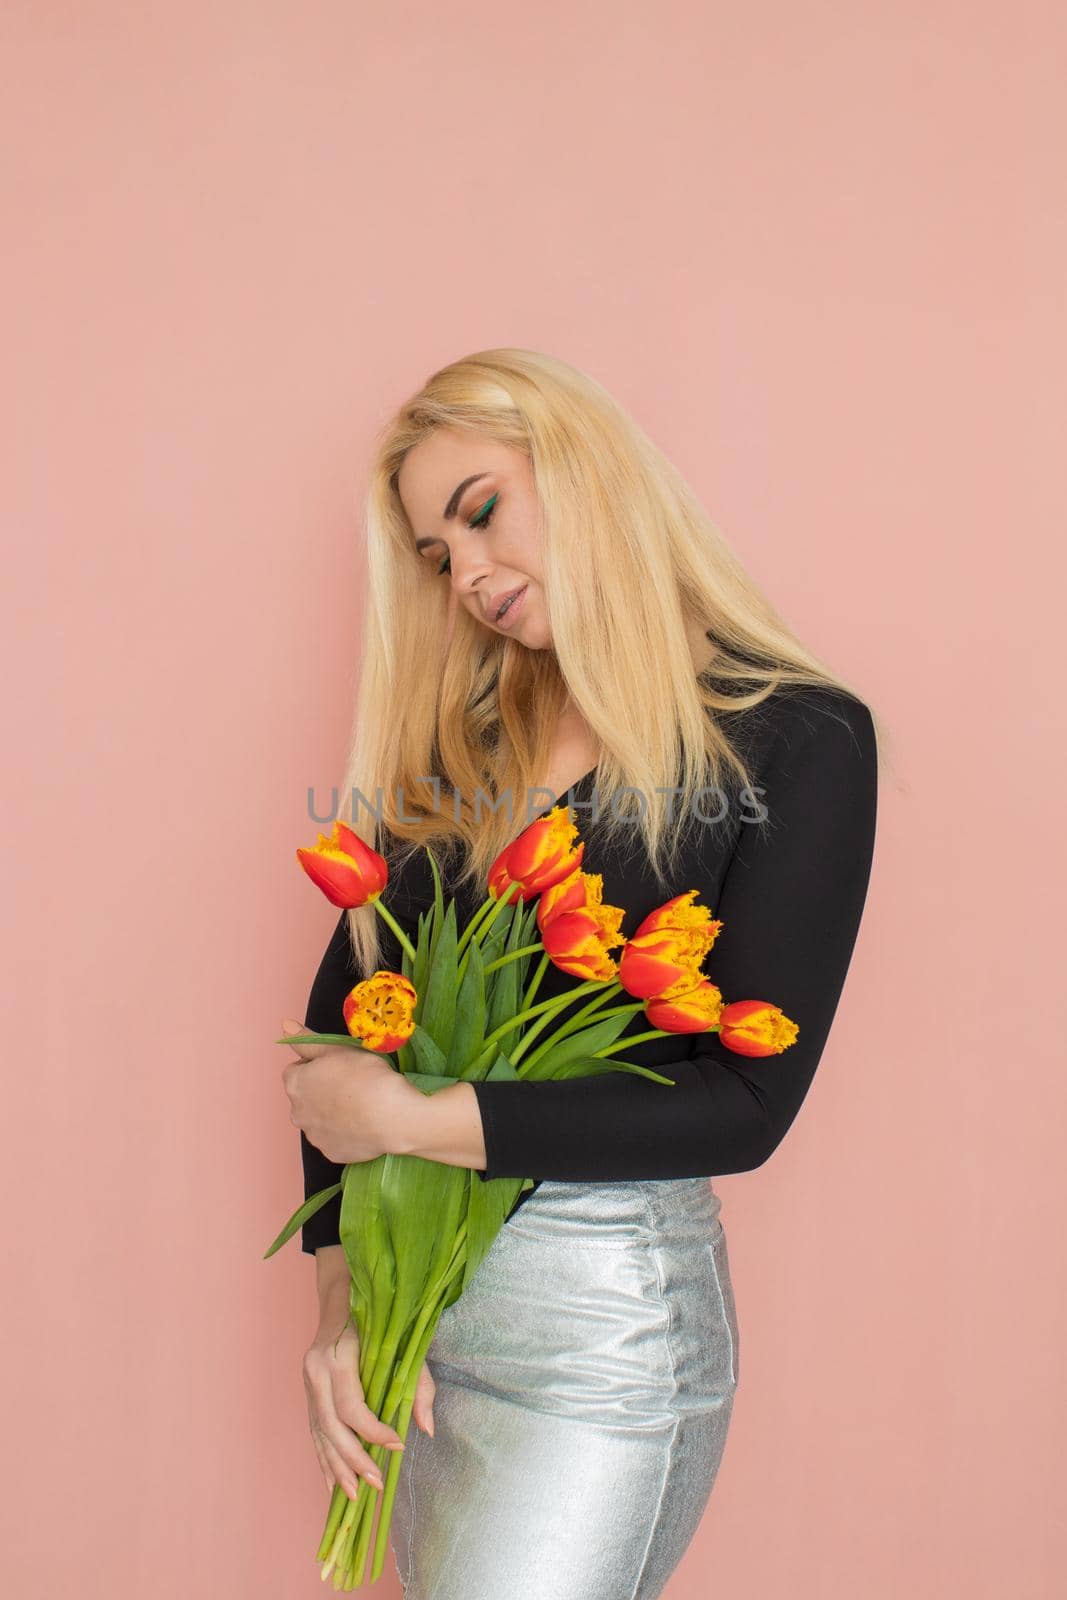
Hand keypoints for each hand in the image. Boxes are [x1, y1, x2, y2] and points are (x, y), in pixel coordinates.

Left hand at [281, 1016, 420, 1162]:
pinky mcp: (331, 1153)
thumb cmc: (366, 1076)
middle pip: (305, 1097)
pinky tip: (362, 1124)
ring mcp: (314, 1136)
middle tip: (350, 1084)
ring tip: (359, 1105)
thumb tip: (284, 1026)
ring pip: (318, 1119)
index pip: (296, 1069)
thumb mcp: (337, 1048)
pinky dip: (344, 1132)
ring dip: (330, 1112)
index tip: (338, 1066)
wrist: (392, 1116)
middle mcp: (297, 1113)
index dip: (317, 1065)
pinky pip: (334, 1139)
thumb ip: (306, 1040)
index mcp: (295, 1084)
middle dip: (321, 1091)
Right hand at [303, 1317, 437, 1500]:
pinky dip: (324, 1459)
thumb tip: (426, 1429)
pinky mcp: (308, 1393)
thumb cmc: (380, 1317)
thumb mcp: (405, 1343)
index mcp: (338, 1354)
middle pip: (331, 1426)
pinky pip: (315, 1432)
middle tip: (376, 1485)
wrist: (342, 1294)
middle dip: (354, 1459)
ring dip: (337, 1468)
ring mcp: (307, 1383)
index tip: (397, 1445)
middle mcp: (316, 1370)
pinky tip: (333, 1484)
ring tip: (354, 1497)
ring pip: (320, 1433)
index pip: (351, 1405)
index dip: (373, 1431)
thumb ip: (418, 1384)